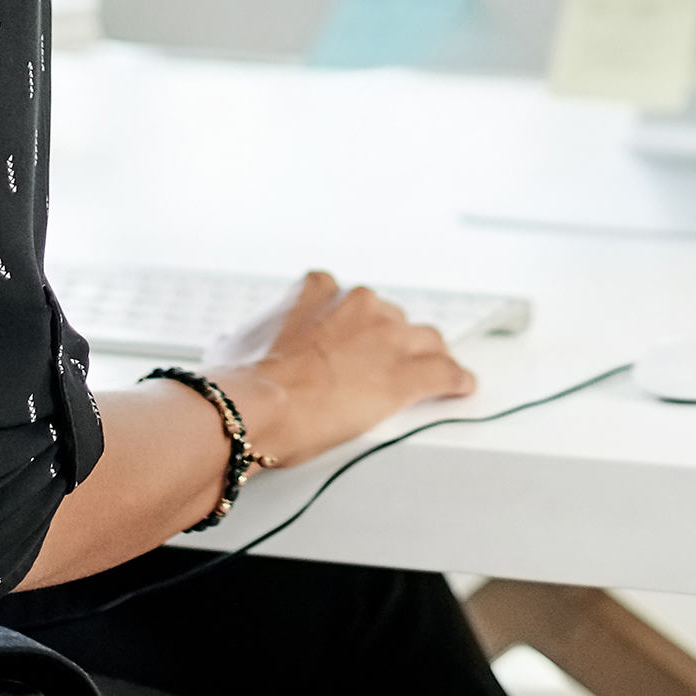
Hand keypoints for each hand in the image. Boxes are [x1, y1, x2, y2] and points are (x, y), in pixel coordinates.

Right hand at [204, 269, 476, 466]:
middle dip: (387, 341)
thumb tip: (237, 347)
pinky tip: (461, 387)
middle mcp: (358, 304)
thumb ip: (252, 336)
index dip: (350, 322)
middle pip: (390, 318)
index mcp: (317, 290)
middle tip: (379, 368)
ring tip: (431, 371)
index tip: (348, 338)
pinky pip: (446, 374)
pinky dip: (455, 381)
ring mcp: (387, 336)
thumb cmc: (243, 380)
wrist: (259, 404)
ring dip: (427, 355)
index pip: (344, 295)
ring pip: (424, 339)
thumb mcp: (234, 343)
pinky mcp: (407, 375)